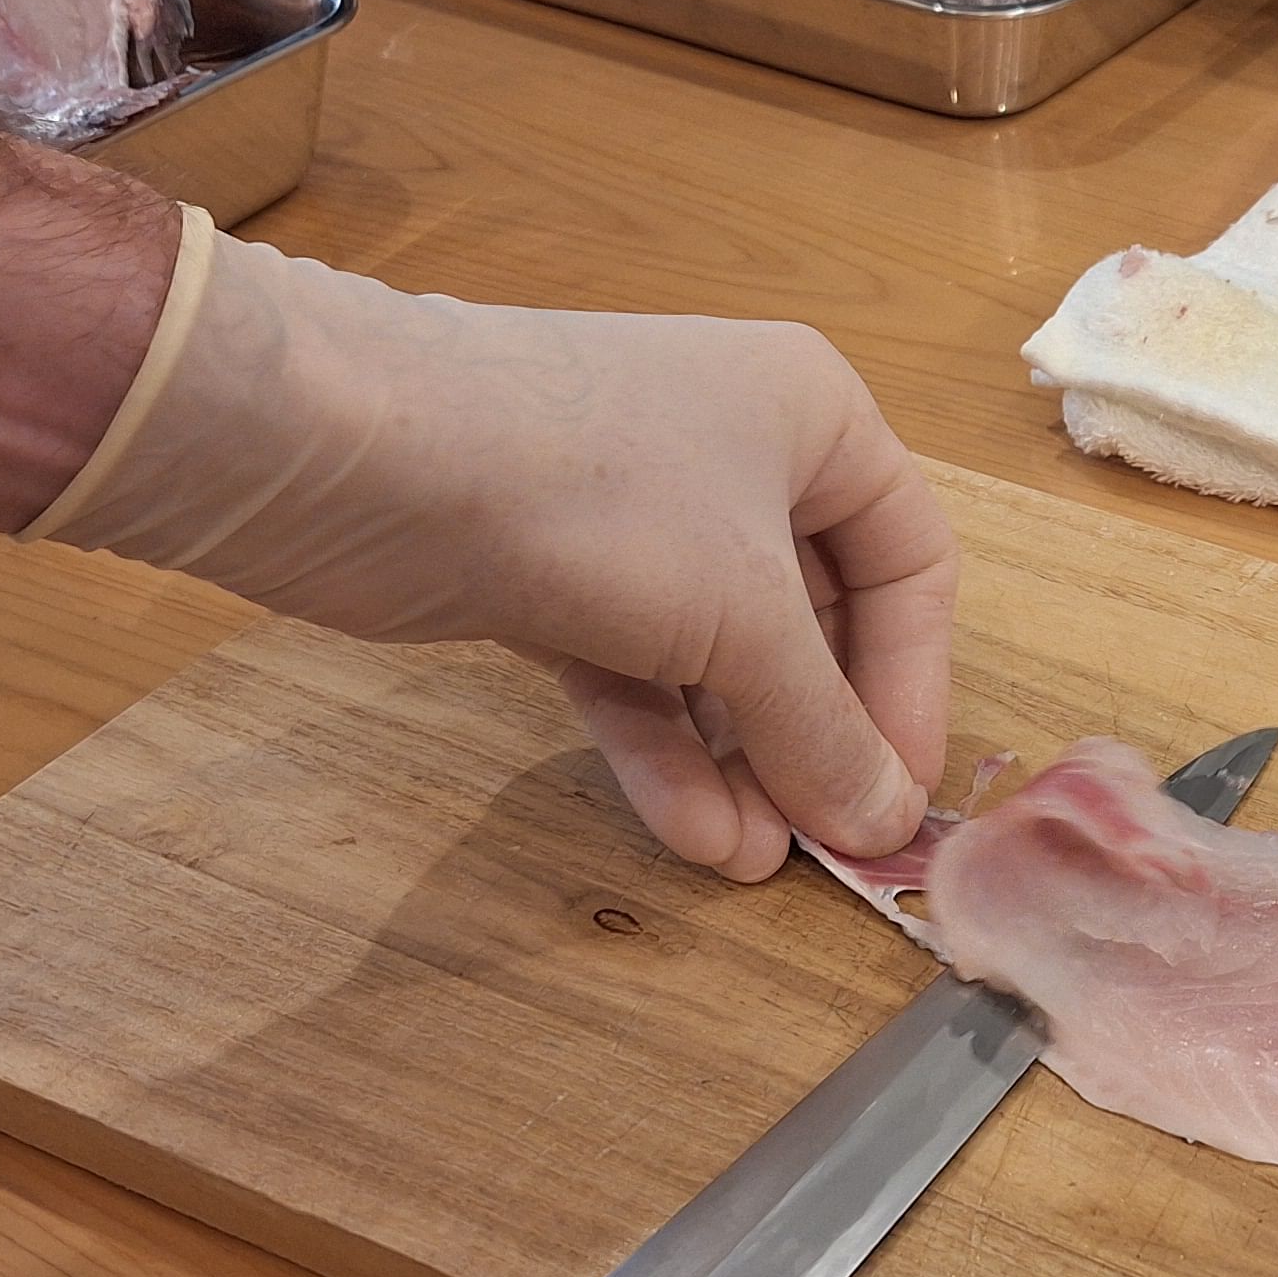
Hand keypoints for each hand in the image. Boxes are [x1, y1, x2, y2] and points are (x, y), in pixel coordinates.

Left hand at [34, 229, 958, 883]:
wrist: (360, 454)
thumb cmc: (597, 494)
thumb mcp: (743, 619)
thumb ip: (824, 730)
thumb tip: (883, 827)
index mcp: (813, 415)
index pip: (911, 564)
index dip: (917, 684)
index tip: (900, 793)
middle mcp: (734, 450)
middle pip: (813, 620)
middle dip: (816, 739)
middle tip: (826, 846)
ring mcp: (635, 514)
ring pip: (717, 659)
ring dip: (741, 764)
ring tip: (753, 861)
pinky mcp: (550, 573)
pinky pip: (635, 672)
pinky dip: (663, 749)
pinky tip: (691, 832)